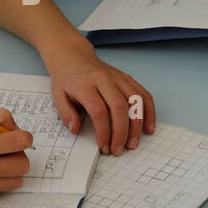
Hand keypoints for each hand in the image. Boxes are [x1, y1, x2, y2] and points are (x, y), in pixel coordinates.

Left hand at [43, 38, 155, 155]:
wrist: (73, 57)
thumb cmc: (66, 79)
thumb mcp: (57, 96)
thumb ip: (66, 114)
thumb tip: (75, 129)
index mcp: (85, 84)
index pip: (99, 110)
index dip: (104, 131)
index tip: (103, 146)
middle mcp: (104, 79)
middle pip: (119, 107)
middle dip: (121, 132)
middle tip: (119, 150)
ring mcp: (118, 78)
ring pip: (135, 101)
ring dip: (137, 125)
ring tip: (133, 143)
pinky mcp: (127, 78)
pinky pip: (143, 94)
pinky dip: (149, 112)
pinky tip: (148, 127)